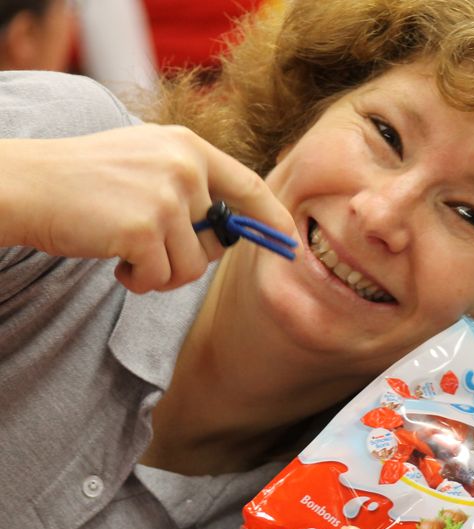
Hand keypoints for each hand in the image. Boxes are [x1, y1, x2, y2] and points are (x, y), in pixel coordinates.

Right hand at [0, 125, 296, 292]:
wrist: (25, 185)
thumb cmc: (82, 181)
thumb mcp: (145, 162)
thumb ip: (190, 185)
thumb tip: (234, 230)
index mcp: (188, 147)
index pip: (249, 186)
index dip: (273, 220)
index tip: (291, 244)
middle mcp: (184, 167)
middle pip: (219, 241)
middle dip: (190, 258)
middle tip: (150, 247)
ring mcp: (166, 197)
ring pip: (192, 267)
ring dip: (160, 273)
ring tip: (125, 250)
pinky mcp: (144, 228)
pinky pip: (161, 277)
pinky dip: (138, 280)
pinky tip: (114, 260)